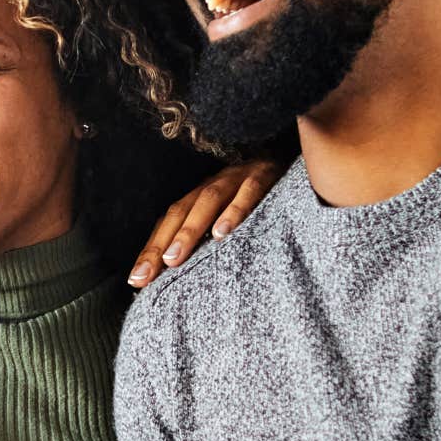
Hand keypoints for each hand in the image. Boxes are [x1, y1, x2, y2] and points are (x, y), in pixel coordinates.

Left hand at [129, 160, 283, 287]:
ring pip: (208, 200)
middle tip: (148, 274)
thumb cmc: (265, 203)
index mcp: (202, 196)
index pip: (169, 222)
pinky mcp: (266, 175)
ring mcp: (240, 177)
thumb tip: (182, 280)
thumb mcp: (234, 220)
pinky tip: (223, 233)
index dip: (152, 249)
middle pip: (181, 211)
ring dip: (189, 229)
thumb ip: (211, 243)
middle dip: (162, 244)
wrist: (304, 160)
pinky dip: (234, 211)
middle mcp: (215, 184)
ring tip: (175, 259)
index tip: (136, 280)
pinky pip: (249, 192)